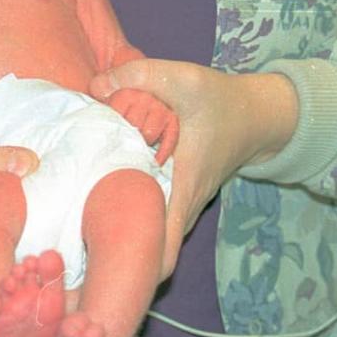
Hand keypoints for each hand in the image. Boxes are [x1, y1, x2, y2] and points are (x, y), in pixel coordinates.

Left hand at [90, 59, 297, 278]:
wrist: (255, 113)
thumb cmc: (219, 99)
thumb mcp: (181, 78)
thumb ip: (137, 76)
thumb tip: (94, 88)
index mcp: (184, 187)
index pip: (164, 249)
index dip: (136, 259)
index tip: (103, 250)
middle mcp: (184, 204)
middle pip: (152, 250)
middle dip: (121, 248)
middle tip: (82, 230)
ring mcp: (184, 203)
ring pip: (153, 233)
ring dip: (127, 228)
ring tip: (89, 213)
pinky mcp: (180, 194)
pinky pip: (156, 214)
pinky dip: (136, 209)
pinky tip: (110, 190)